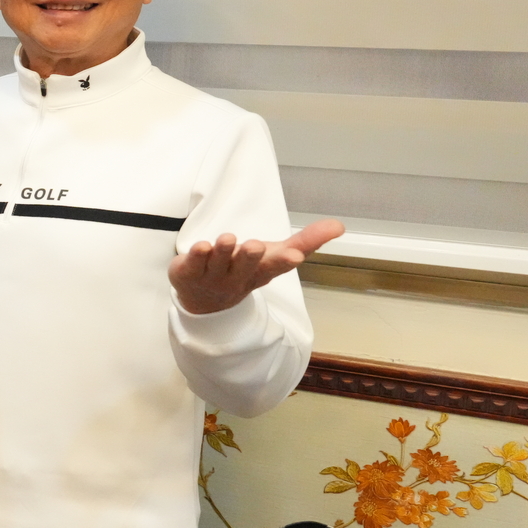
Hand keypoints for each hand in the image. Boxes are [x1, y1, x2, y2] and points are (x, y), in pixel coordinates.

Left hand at [169, 219, 344, 314]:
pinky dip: (196, 256)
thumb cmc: (245, 270)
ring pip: (218, 263)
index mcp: (262, 271)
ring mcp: (212, 276)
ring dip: (223, 251)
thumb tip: (340, 225)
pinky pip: (191, 265)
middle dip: (250, 256)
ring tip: (228, 239)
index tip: (294, 256)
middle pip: (245, 265)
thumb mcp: (276, 256)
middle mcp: (237, 276)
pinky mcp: (187, 273)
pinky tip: (200, 247)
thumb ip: (307, 241)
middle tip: (255, 245)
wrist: (205, 301)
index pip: (276, 266)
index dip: (284, 260)